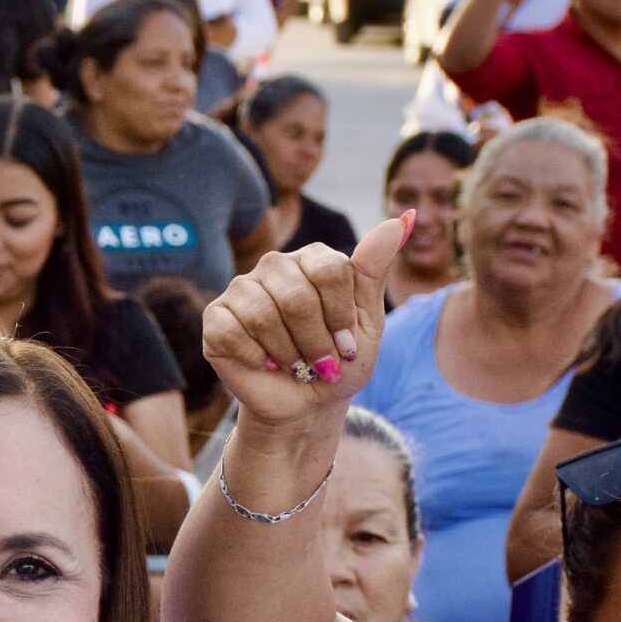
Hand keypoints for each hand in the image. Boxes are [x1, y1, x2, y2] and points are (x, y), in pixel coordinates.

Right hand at [200, 218, 404, 432]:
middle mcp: (274, 266)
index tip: (347, 345)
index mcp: (313, 259)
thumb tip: (404, 217)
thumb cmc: (339, 360)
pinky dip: (256, 357)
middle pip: (296, 296)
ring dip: (287, 354)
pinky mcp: (216, 317)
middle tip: (320, 363)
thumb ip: (375, 269)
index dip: (340, 316)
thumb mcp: (367, 321)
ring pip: (263, 316)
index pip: (330, 271)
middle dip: (314, 341)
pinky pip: (233, 332)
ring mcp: (241, 289)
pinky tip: (265, 363)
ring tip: (294, 365)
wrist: (306, 404)